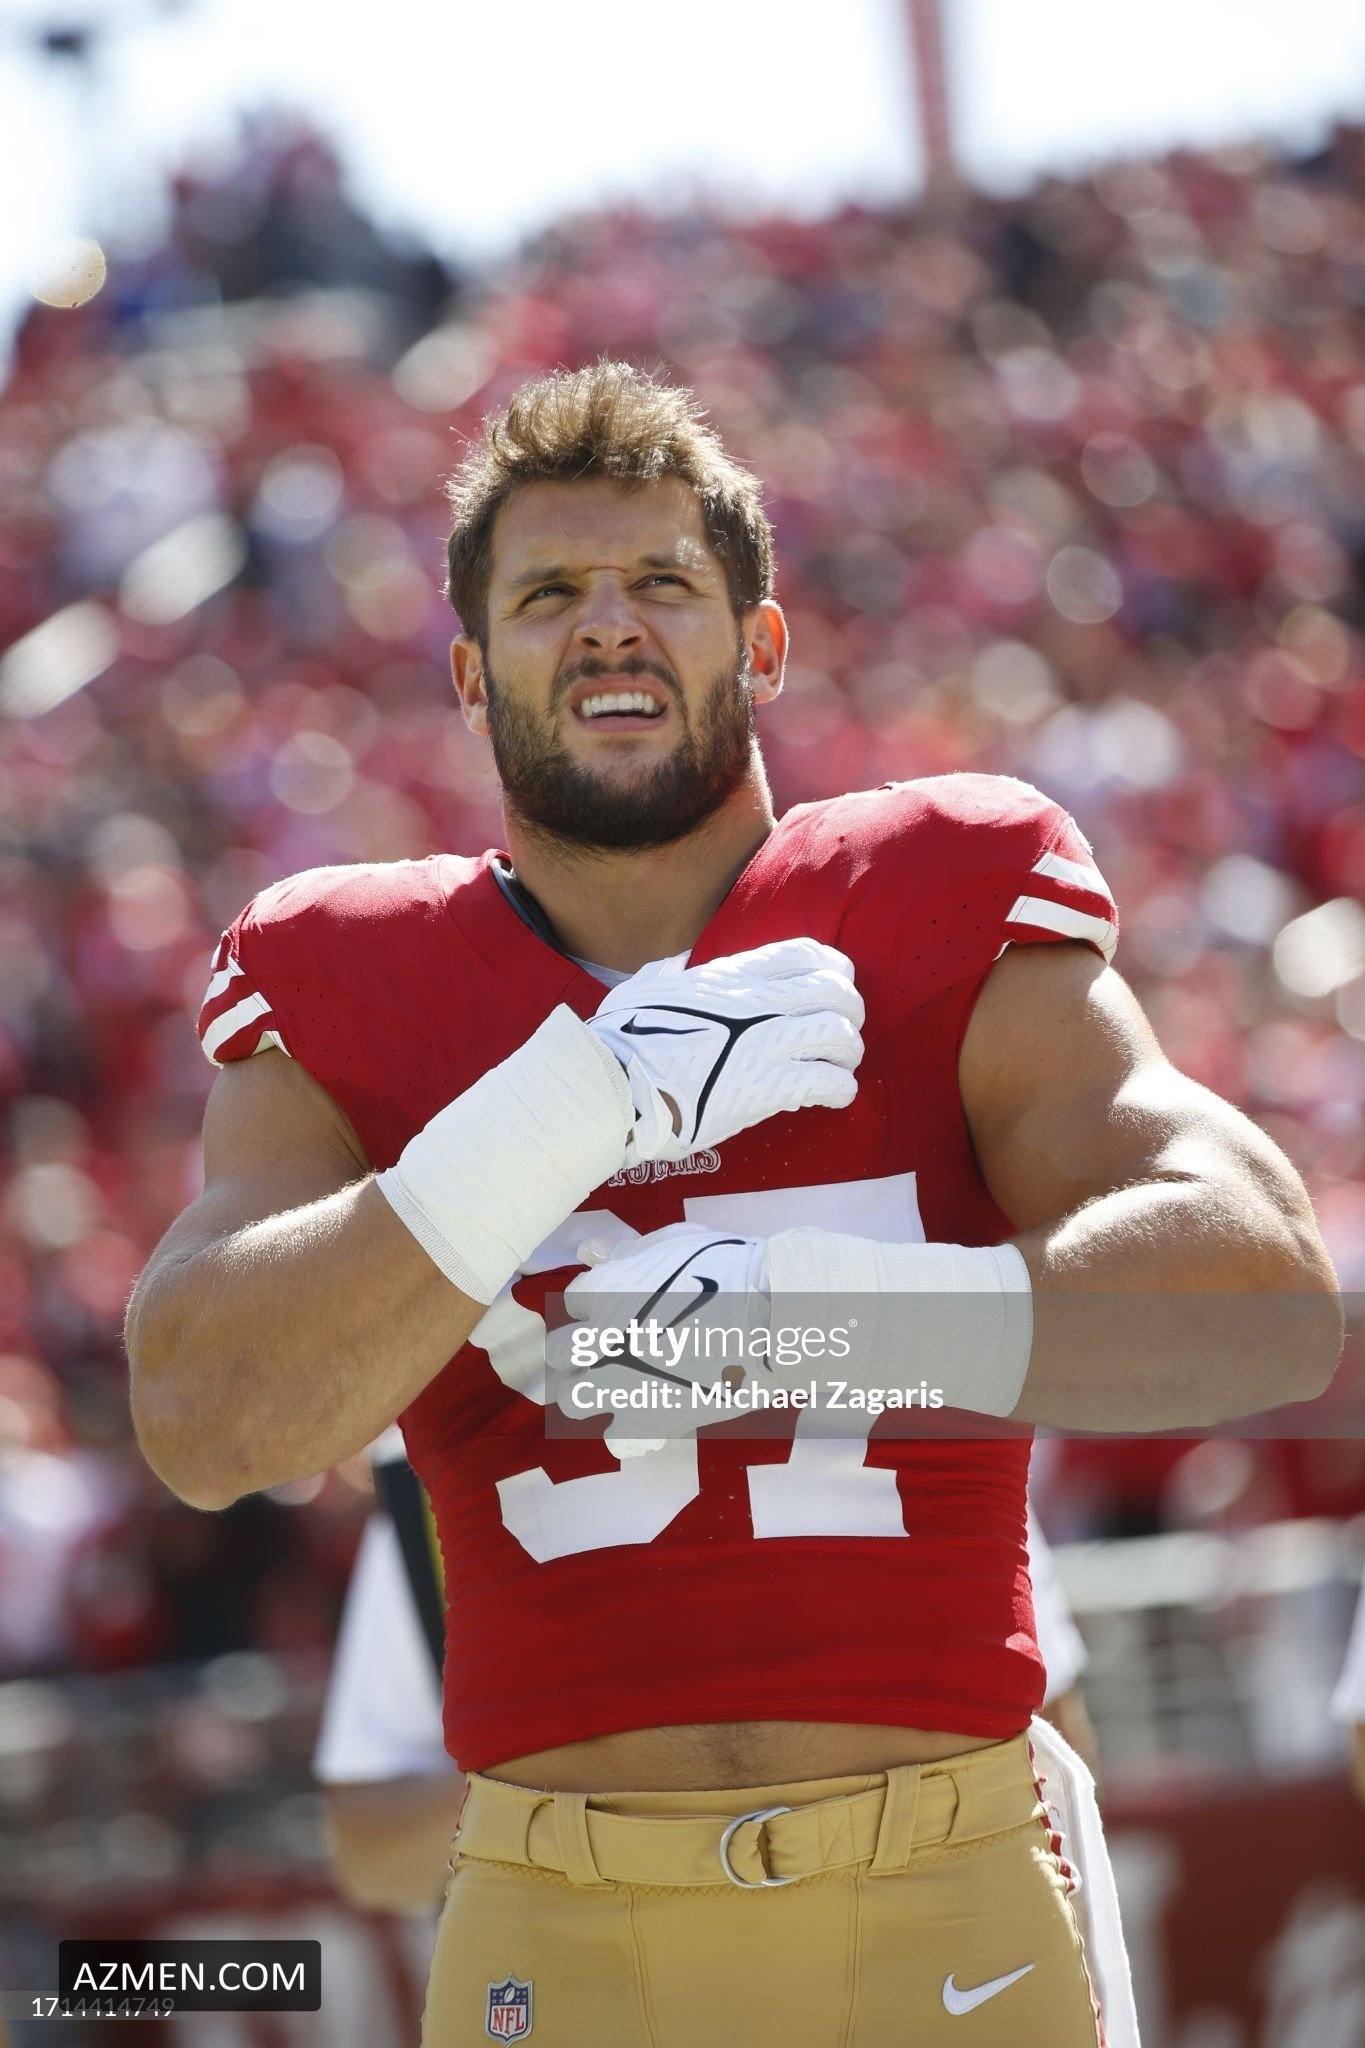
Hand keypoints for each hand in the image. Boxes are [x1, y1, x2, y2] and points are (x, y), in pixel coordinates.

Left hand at [545, 1223, 769, 1441]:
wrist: (771, 1316)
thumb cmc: (729, 1268)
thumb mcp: (673, 1244)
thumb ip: (625, 1252)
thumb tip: (588, 1252)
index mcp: (604, 1291)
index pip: (572, 1301)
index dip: (593, 1304)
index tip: (614, 1308)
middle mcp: (600, 1340)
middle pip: (559, 1352)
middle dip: (577, 1349)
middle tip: (606, 1349)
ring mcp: (620, 1384)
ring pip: (572, 1400)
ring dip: (588, 1391)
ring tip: (615, 1386)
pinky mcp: (649, 1421)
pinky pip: (616, 1441)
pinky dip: (627, 1432)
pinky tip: (645, 1416)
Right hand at [587, 938, 863, 1162]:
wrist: (613, 1086)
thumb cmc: (620, 1039)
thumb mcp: (647, 988)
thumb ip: (673, 978)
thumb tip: (673, 972)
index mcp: (731, 976)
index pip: (806, 953)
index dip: (835, 968)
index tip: (837, 986)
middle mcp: (755, 1004)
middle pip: (835, 992)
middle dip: (849, 1012)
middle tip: (841, 1035)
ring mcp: (762, 1045)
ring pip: (839, 1035)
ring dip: (847, 1053)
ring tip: (839, 1067)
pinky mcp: (764, 1089)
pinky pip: (829, 1082)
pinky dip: (840, 1089)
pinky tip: (833, 1096)